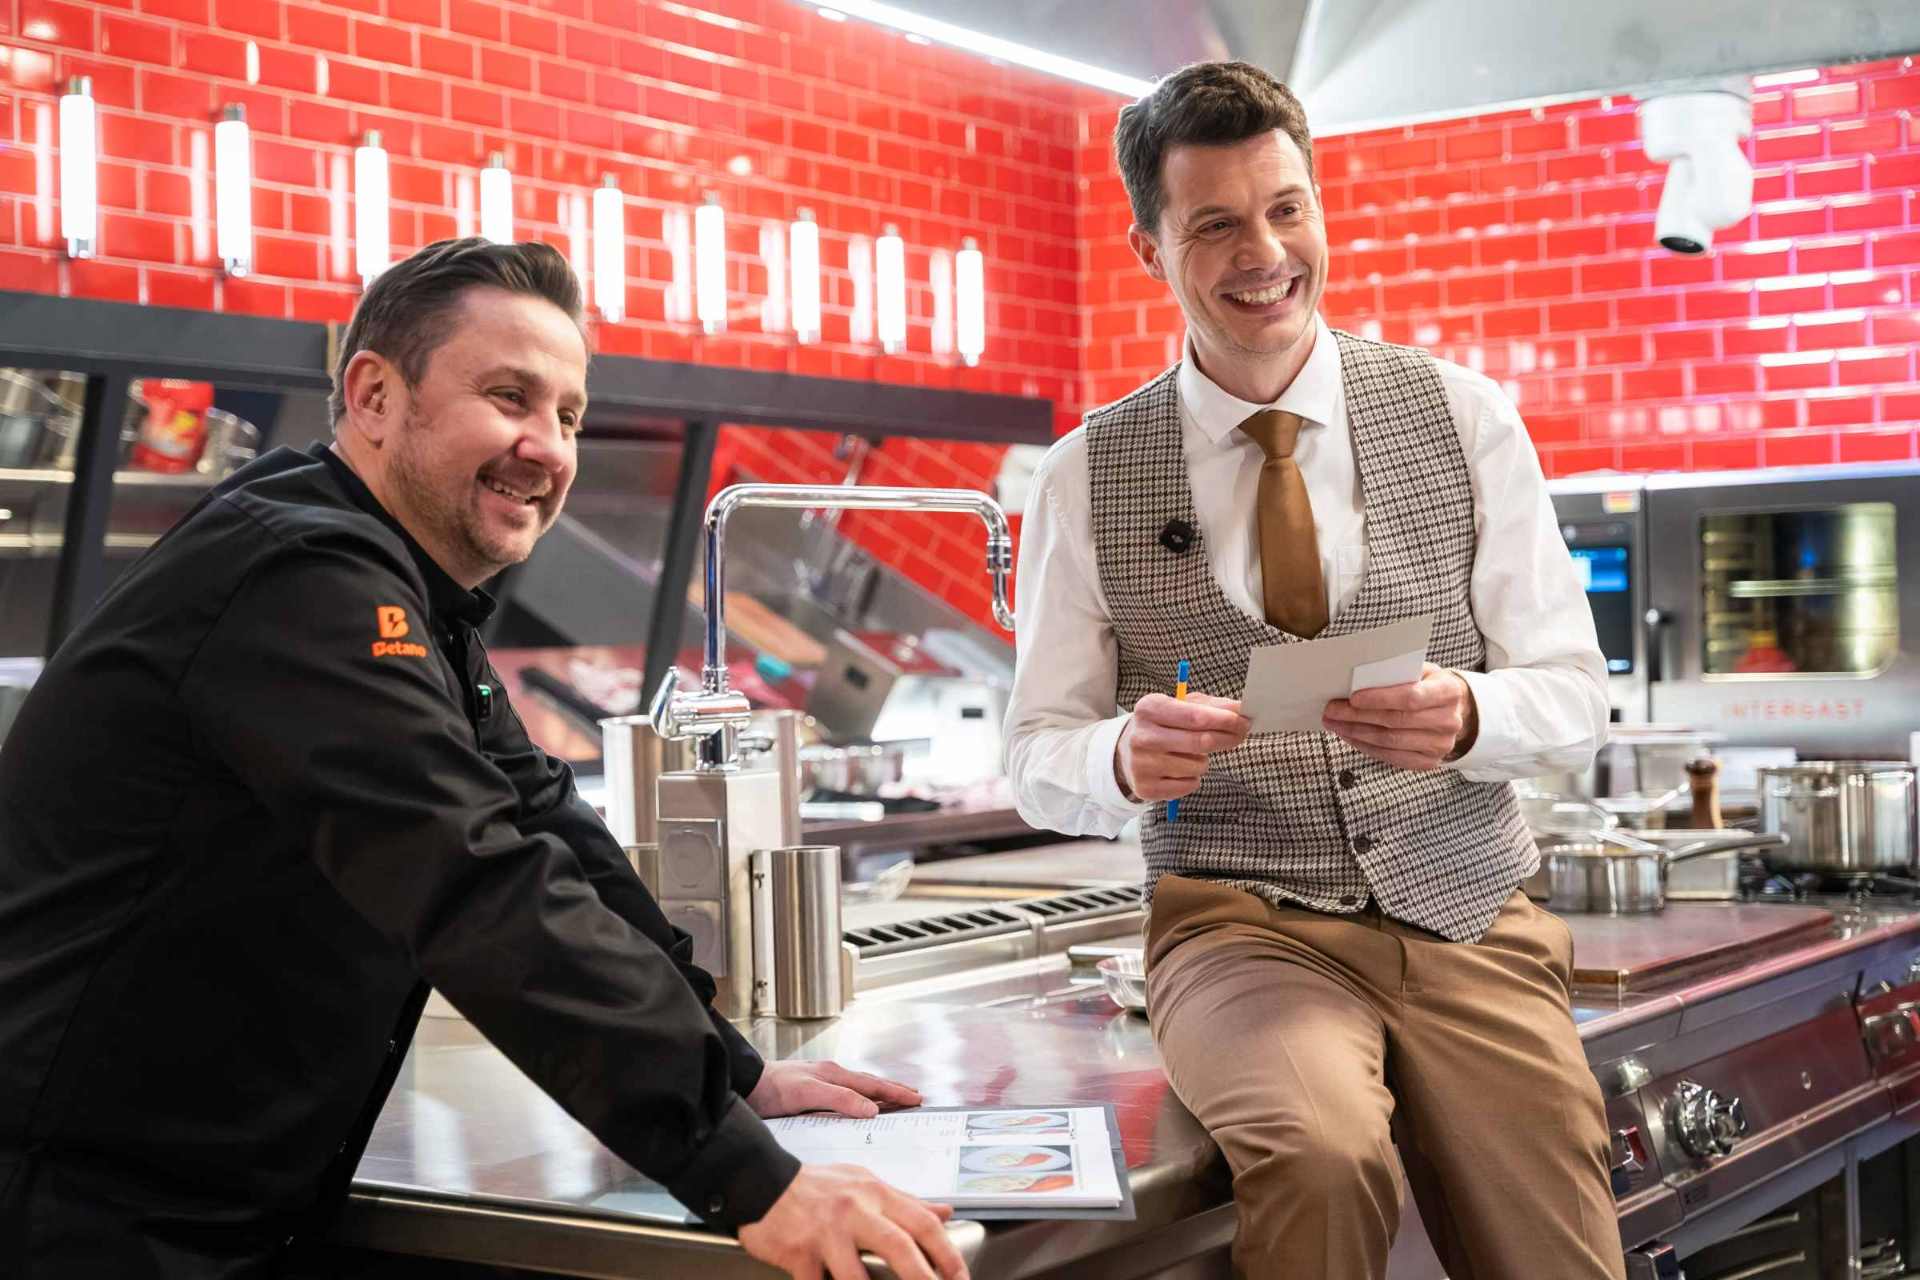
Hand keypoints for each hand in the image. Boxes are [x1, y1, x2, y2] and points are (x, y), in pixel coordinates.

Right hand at [738, 1164, 967, 1279]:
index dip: (947, 1254)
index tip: (960, 1277)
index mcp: (876, 1194)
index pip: (923, 1223)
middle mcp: (855, 1211)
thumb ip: (906, 1201)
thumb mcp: (866, 1183)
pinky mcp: (800, 1254)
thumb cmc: (817, 1186)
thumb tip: (945, 1213)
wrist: (761, 1180)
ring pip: (858, 1277)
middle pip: (900, 1248)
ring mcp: (827, 1234)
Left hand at [747, 1060, 922, 1119]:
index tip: (916, 1099)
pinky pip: (846, 1093)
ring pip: (859, 1086)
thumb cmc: (770, 1088)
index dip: (896, 1093)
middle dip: (894, 1090)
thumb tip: (871, 1108)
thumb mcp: (806, 1094)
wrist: (744, 1085)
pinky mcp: (811, 1091)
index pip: (873, 1085)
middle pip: (870, 1083)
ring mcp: (821, 1081)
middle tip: (915, 1097)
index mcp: (834, 1074)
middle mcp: (830, 1075)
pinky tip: (860, 1103)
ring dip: (880, 1092)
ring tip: (895, 1097)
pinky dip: (862, 1097)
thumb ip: (839, 1099)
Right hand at [1115, 692, 1251, 801]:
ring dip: (1204, 760)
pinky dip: (1193, 778)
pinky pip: (1190, 785)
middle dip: (1227, 738)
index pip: (1196, 717)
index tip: (1244, 721)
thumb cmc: (1162, 724)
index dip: (1225, 720)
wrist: (1125, 752)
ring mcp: (1142, 765)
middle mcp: (1142, 736)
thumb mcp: (1179, 706)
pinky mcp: (1146, 788)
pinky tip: (1180, 769)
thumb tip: (1240, 710)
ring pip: (1198, 766)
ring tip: (1190, 754)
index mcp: (1149, 709)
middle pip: (1200, 742)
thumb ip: (1211, 706)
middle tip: (1239, 735)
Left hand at [1321, 663, 1477, 770]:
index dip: (1380, 698)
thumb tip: (1358, 678)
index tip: (1352, 697)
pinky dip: (1366, 747)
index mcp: (1449, 692)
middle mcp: (1448, 721)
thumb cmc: (1430, 685)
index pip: (1411, 697)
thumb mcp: (1421, 670)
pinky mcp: (1428, 762)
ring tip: (1335, 724)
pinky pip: (1391, 757)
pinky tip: (1350, 737)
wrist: (1456, 710)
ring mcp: (1440, 745)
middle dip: (1357, 716)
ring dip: (1356, 733)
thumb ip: (1398, 672)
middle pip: (1395, 721)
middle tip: (1332, 710)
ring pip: (1389, 742)